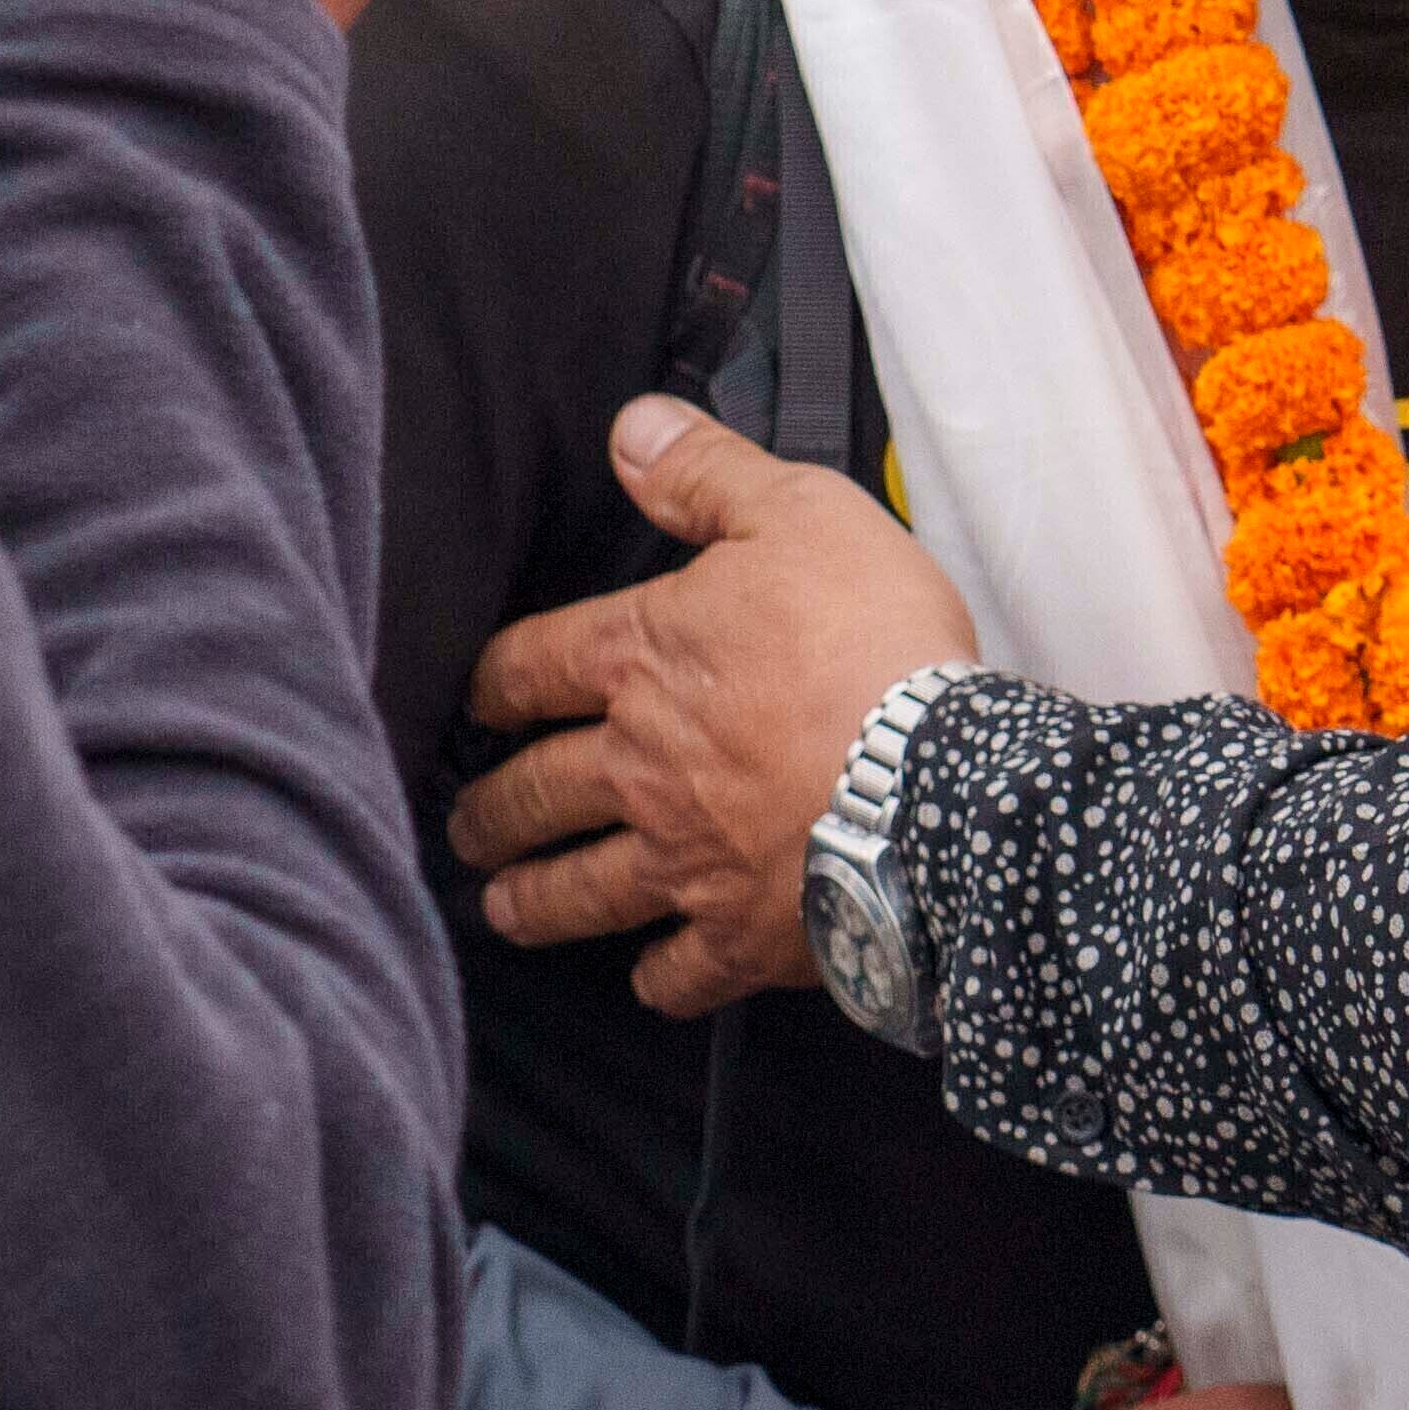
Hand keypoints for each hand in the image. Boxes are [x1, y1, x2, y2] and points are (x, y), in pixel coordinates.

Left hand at [455, 397, 983, 1016]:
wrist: (937, 784)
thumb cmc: (872, 643)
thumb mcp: (797, 514)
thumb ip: (705, 474)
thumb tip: (630, 428)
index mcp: (640, 662)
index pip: (527, 669)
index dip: (492, 684)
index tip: (480, 700)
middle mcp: (638, 768)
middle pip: (531, 793)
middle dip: (491, 811)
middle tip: (471, 824)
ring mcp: (683, 860)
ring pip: (577, 891)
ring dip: (533, 900)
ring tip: (505, 905)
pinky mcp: (740, 936)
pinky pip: (679, 973)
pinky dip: (658, 980)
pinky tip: (649, 979)